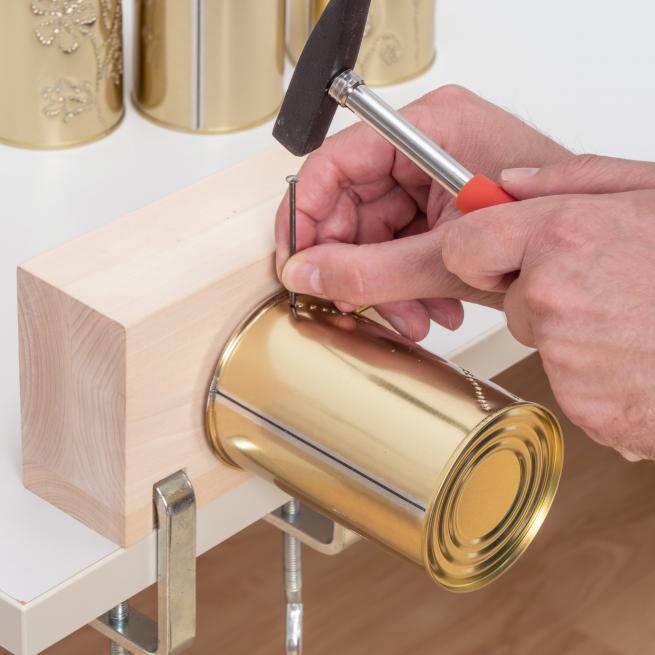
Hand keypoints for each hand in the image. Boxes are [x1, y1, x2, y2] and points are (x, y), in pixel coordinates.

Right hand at [275, 85, 569, 339]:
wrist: (588, 255)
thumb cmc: (545, 229)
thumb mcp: (447, 256)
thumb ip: (370, 270)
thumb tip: (305, 273)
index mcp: (428, 129)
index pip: (334, 163)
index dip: (306, 216)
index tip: (295, 261)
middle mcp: (425, 147)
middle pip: (350, 207)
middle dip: (355, 267)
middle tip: (353, 302)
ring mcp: (432, 178)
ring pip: (373, 235)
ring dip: (385, 285)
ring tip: (413, 317)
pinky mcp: (440, 207)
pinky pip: (398, 245)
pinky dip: (407, 283)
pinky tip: (431, 307)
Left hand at [442, 155, 654, 459]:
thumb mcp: (653, 193)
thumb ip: (570, 181)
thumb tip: (509, 184)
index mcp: (563, 237)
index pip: (463, 246)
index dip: (480, 249)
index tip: (501, 254)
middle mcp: (552, 298)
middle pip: (512, 299)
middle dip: (545, 294)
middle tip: (610, 288)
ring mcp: (565, 357)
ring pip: (542, 341)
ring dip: (574, 334)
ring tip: (636, 322)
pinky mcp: (583, 405)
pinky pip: (569, 382)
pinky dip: (596, 376)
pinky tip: (640, 357)